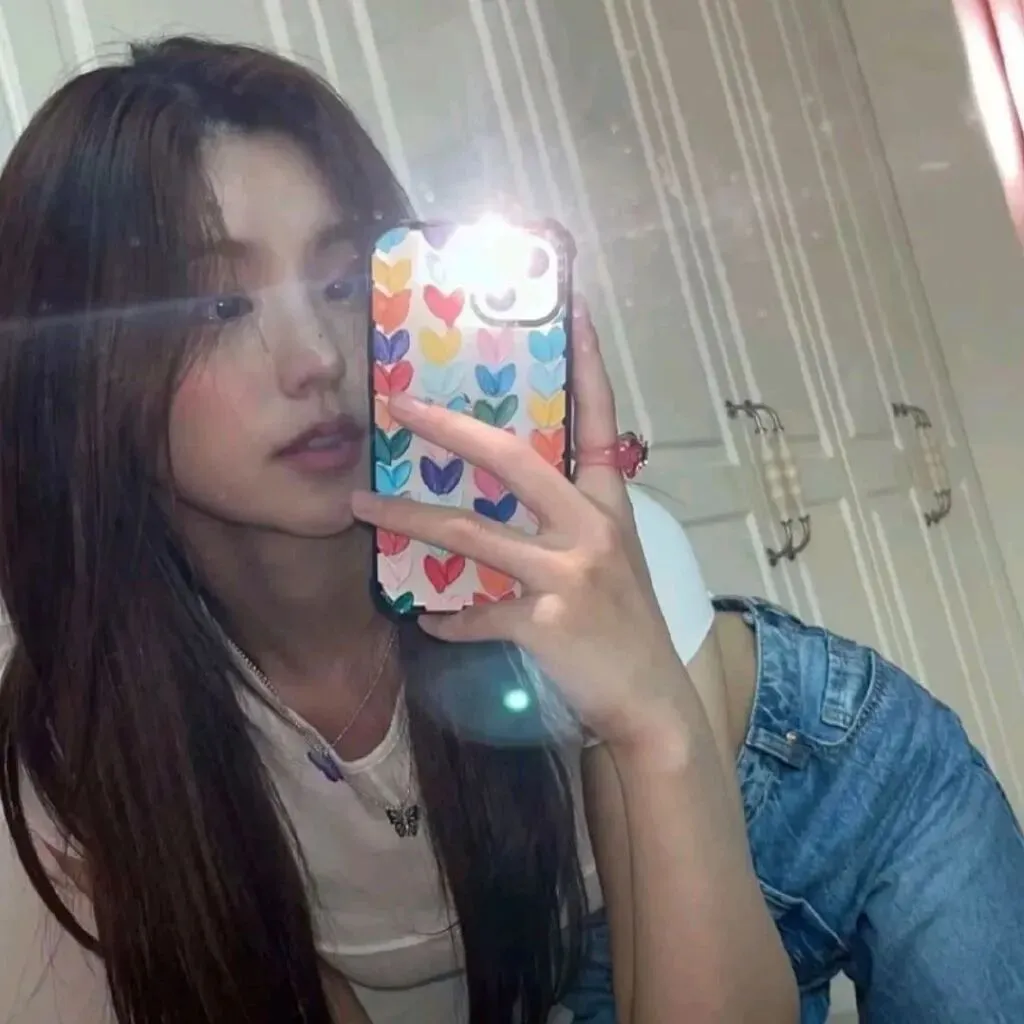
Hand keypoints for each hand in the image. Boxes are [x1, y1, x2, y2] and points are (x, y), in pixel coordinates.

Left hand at [351, 301, 686, 747]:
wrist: (651, 703)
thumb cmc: (627, 626)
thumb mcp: (612, 560)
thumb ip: (567, 524)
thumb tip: (505, 506)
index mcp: (608, 504)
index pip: (600, 419)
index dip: (587, 364)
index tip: (574, 308)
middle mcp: (591, 526)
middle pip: (513, 460)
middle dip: (450, 429)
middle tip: (398, 405)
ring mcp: (570, 572)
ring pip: (472, 534)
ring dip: (408, 519)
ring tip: (360, 506)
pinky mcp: (546, 620)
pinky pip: (476, 612)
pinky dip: (448, 616)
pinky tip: (428, 617)